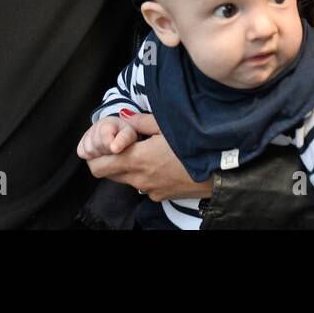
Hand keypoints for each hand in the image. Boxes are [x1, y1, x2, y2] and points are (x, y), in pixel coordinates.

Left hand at [84, 112, 211, 201]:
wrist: (219, 173)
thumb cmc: (193, 145)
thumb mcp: (166, 126)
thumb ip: (140, 122)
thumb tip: (123, 116)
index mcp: (136, 159)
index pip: (98, 166)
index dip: (93, 155)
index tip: (101, 143)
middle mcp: (139, 179)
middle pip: (108, 174)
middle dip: (107, 160)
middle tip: (117, 145)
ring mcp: (150, 190)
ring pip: (125, 180)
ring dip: (125, 167)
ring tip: (141, 150)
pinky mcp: (161, 196)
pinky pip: (143, 186)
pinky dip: (143, 175)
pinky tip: (159, 163)